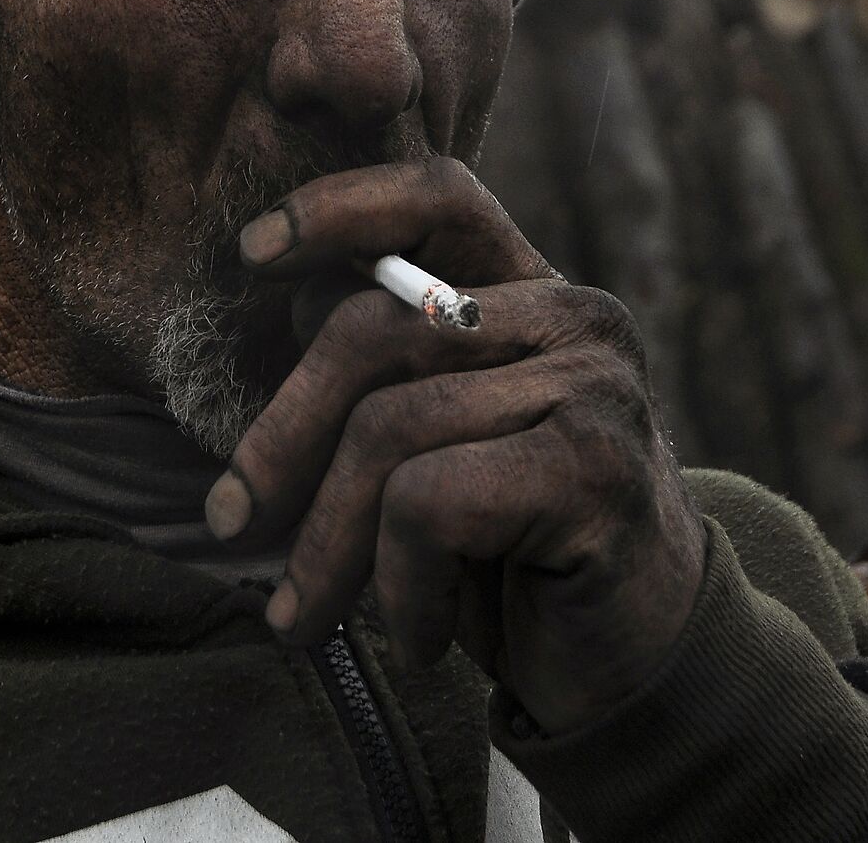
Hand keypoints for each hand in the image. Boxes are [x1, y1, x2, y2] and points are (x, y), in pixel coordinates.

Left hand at [204, 158, 705, 734]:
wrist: (637, 672)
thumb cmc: (511, 555)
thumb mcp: (439, 447)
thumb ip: (385, 369)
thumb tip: (280, 300)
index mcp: (530, 292)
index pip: (438, 195)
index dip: (337, 207)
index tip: (251, 255)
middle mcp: (575, 317)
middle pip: (374, 329)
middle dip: (279, 438)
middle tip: (229, 525)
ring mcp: (596, 387)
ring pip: (389, 428)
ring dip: (328, 545)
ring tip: (311, 615)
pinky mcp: (597, 470)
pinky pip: (429, 505)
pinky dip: (400, 589)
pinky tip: (423, 638)